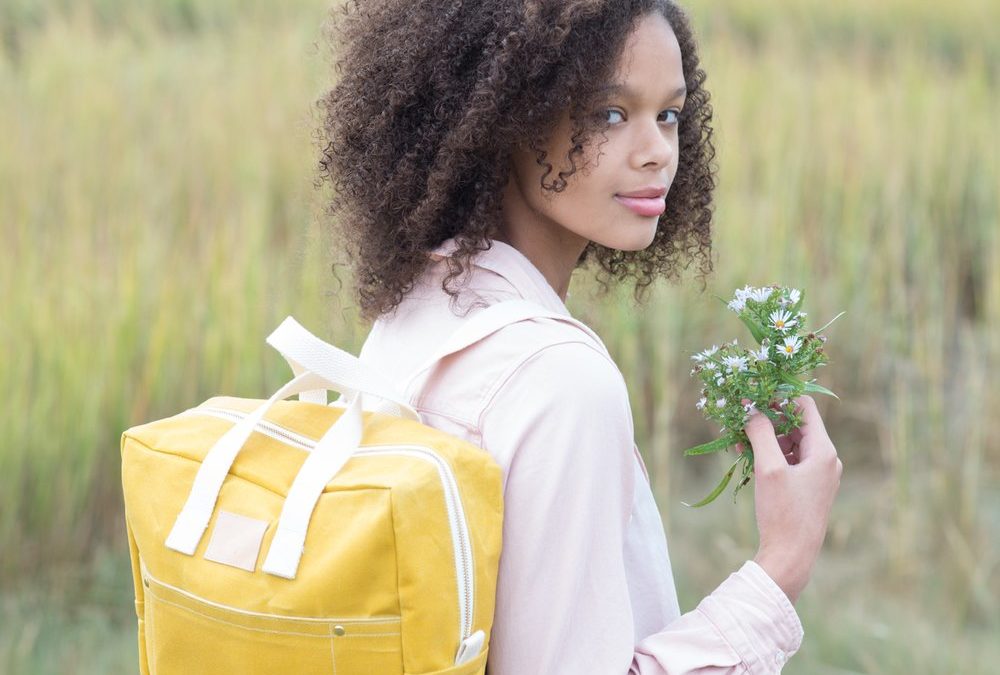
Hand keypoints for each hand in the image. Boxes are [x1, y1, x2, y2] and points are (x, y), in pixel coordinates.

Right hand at [733, 395, 842, 603]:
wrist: (791, 556)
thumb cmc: (783, 512)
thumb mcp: (768, 468)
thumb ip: (760, 433)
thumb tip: (750, 406)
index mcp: (823, 451)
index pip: (805, 407)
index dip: (780, 396)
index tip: (754, 393)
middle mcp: (825, 460)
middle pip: (795, 425)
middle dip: (766, 418)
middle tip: (740, 415)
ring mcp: (816, 475)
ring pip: (788, 443)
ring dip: (764, 437)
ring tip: (738, 438)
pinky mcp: (806, 488)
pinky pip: (787, 461)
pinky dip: (768, 455)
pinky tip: (746, 456)